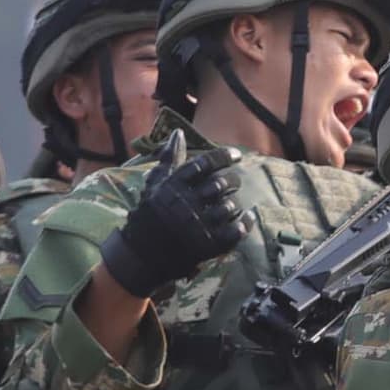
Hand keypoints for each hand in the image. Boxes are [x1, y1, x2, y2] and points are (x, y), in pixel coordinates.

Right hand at [97, 147, 247, 299]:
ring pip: (230, 206)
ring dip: (235, 203)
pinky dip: (246, 222)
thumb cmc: (149, 216)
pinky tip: (247, 217)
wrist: (142, 256)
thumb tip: (178, 132)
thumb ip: (168, 159)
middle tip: (235, 182)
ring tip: (231, 204)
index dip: (223, 156)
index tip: (236, 155)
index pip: (204, 164)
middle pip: (221, 183)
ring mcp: (199, 226)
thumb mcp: (154, 185)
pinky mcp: (209, 246)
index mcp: (174, 187)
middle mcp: (187, 204)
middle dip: (233, 180)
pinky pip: (237, 230)